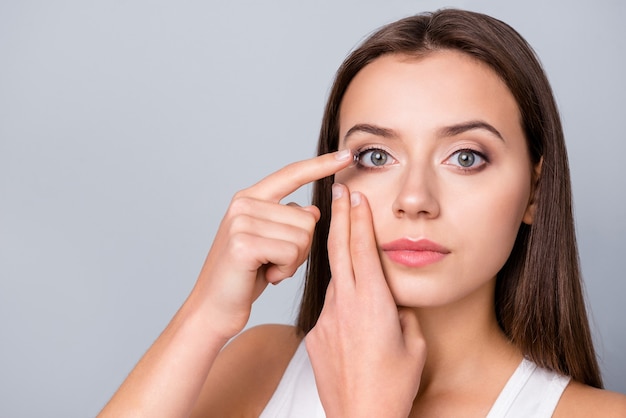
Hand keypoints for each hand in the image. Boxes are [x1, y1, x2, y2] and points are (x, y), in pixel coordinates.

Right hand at [191, 151, 352, 339]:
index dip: (321, 165)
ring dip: (294, 261)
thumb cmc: (245, 277)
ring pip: (303, 236)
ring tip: (268, 269)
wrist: (213, 308)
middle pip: (307, 218)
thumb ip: (288, 221)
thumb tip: (313, 210)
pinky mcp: (244, 243)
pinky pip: (292, 252)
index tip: (347, 154)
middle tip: (274, 262)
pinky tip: (266, 276)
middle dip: (301, 247)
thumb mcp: (270, 243)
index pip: (292, 174)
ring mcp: (241, 222)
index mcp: (250, 198)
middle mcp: (244, 204)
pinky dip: (286, 270)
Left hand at [305, 183, 425, 417]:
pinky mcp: (314, 335)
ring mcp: (325, 319)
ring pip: (334, 279)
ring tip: (344, 242)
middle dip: (339, 217)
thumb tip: (391, 302)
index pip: (361, 249)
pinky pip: (329, 308)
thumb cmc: (394, 385)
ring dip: (340, 259)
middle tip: (338, 192)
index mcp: (373, 302)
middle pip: (338, 251)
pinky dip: (340, 301)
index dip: (357, 219)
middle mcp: (345, 304)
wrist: (360, 417)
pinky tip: (352, 318)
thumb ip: (400, 314)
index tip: (354, 195)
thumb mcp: (413, 344)